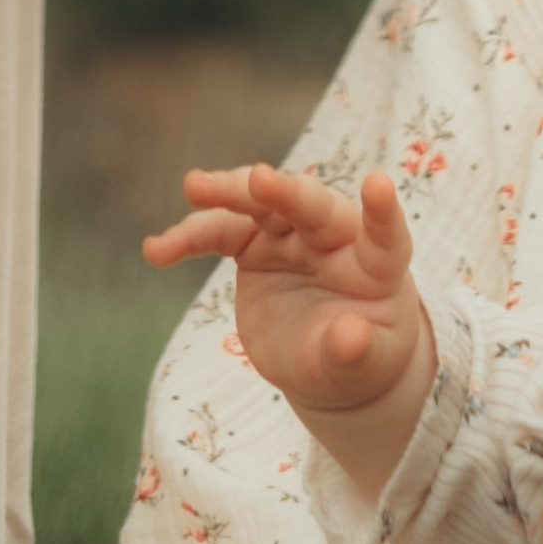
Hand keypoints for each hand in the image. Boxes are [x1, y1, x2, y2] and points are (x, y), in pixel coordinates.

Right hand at [145, 162, 433, 497]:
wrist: (328, 355)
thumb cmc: (361, 355)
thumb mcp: (363, 362)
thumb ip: (355, 351)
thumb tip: (350, 339)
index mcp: (375, 261)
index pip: (385, 232)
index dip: (382, 210)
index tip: (378, 183)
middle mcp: (332, 235)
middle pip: (309, 204)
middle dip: (283, 191)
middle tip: (256, 181)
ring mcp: (290, 235)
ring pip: (257, 204)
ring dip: (226, 193)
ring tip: (192, 187)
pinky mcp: (254, 244)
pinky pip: (220, 231)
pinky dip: (189, 237)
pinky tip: (157, 250)